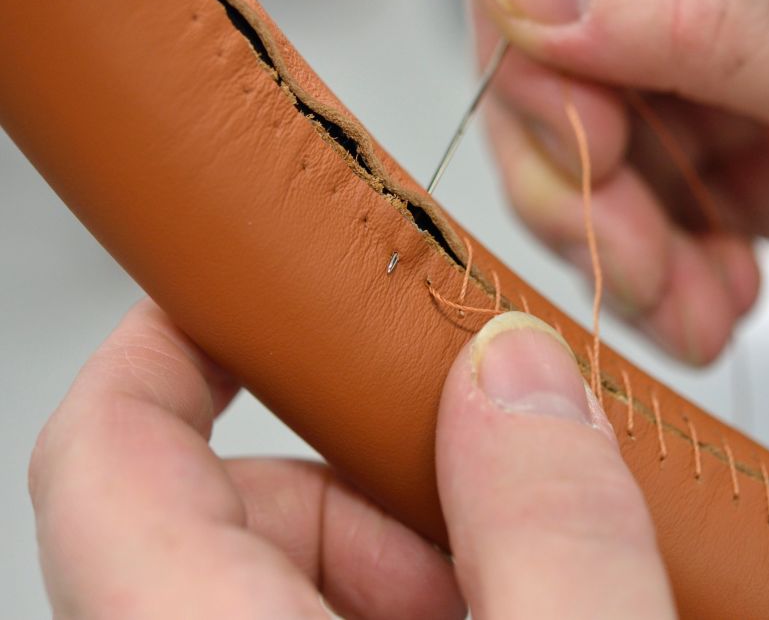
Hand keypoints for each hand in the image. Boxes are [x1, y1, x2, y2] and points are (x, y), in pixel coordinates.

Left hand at [29, 300, 673, 618]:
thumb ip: (553, 530)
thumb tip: (520, 373)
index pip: (109, 455)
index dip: (172, 339)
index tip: (262, 286)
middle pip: (244, 507)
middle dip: (386, 475)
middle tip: (516, 503)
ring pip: (312, 575)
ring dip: (435, 554)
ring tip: (551, 589)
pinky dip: (447, 604)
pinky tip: (540, 612)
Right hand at [467, 0, 768, 363]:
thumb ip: (700, 6)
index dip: (532, 30)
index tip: (588, 130)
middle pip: (545, 48)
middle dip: (579, 173)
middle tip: (649, 258)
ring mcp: (716, 61)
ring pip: (579, 143)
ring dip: (621, 243)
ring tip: (701, 301)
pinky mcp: (725, 148)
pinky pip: (634, 206)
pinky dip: (660, 272)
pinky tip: (721, 298)